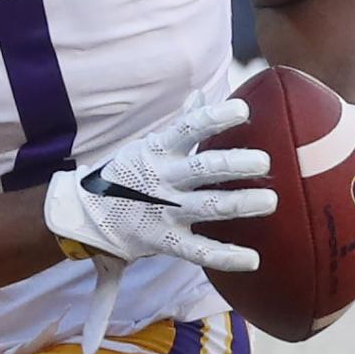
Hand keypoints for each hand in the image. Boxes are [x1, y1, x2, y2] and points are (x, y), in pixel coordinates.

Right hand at [43, 97, 276, 272]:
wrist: (85, 214)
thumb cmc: (128, 174)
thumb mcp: (147, 145)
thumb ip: (180, 123)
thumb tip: (201, 94)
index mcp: (159, 151)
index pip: (188, 128)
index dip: (215, 118)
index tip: (243, 110)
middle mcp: (164, 179)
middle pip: (203, 169)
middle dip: (233, 165)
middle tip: (264, 162)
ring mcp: (166, 211)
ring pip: (207, 207)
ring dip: (239, 204)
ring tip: (270, 201)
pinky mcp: (166, 240)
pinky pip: (199, 251)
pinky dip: (225, 257)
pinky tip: (253, 259)